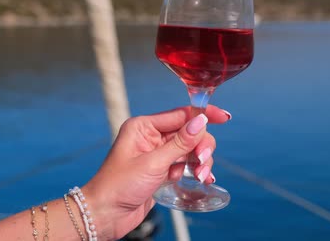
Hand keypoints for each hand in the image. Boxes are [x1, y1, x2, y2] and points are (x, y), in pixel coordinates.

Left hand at [83, 105, 230, 239]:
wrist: (105, 215)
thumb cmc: (118, 186)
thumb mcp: (153, 163)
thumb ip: (180, 143)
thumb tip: (201, 121)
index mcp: (144, 127)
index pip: (180, 115)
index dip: (203, 115)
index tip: (223, 117)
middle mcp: (152, 137)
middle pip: (190, 133)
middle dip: (201, 146)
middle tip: (202, 162)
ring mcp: (158, 154)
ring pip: (190, 150)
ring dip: (200, 161)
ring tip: (201, 176)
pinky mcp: (162, 170)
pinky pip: (186, 164)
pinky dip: (195, 170)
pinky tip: (202, 179)